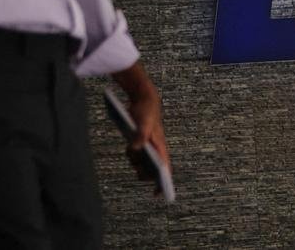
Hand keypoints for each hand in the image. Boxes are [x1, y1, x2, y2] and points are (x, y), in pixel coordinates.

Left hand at [111, 62, 170, 188]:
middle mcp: (156, 148)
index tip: (158, 194)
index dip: (162, 182)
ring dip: (136, 163)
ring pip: (142, 163)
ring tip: (131, 153)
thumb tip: (134, 149)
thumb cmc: (147, 112)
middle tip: (137, 169)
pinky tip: (129, 148)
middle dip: (144, 172)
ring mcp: (148, 146)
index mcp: (161, 147)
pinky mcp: (141, 142)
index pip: (165, 169)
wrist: (143, 100)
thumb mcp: (144, 123)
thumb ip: (140, 136)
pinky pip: (136, 155)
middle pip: (152, 169)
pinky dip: (132, 155)